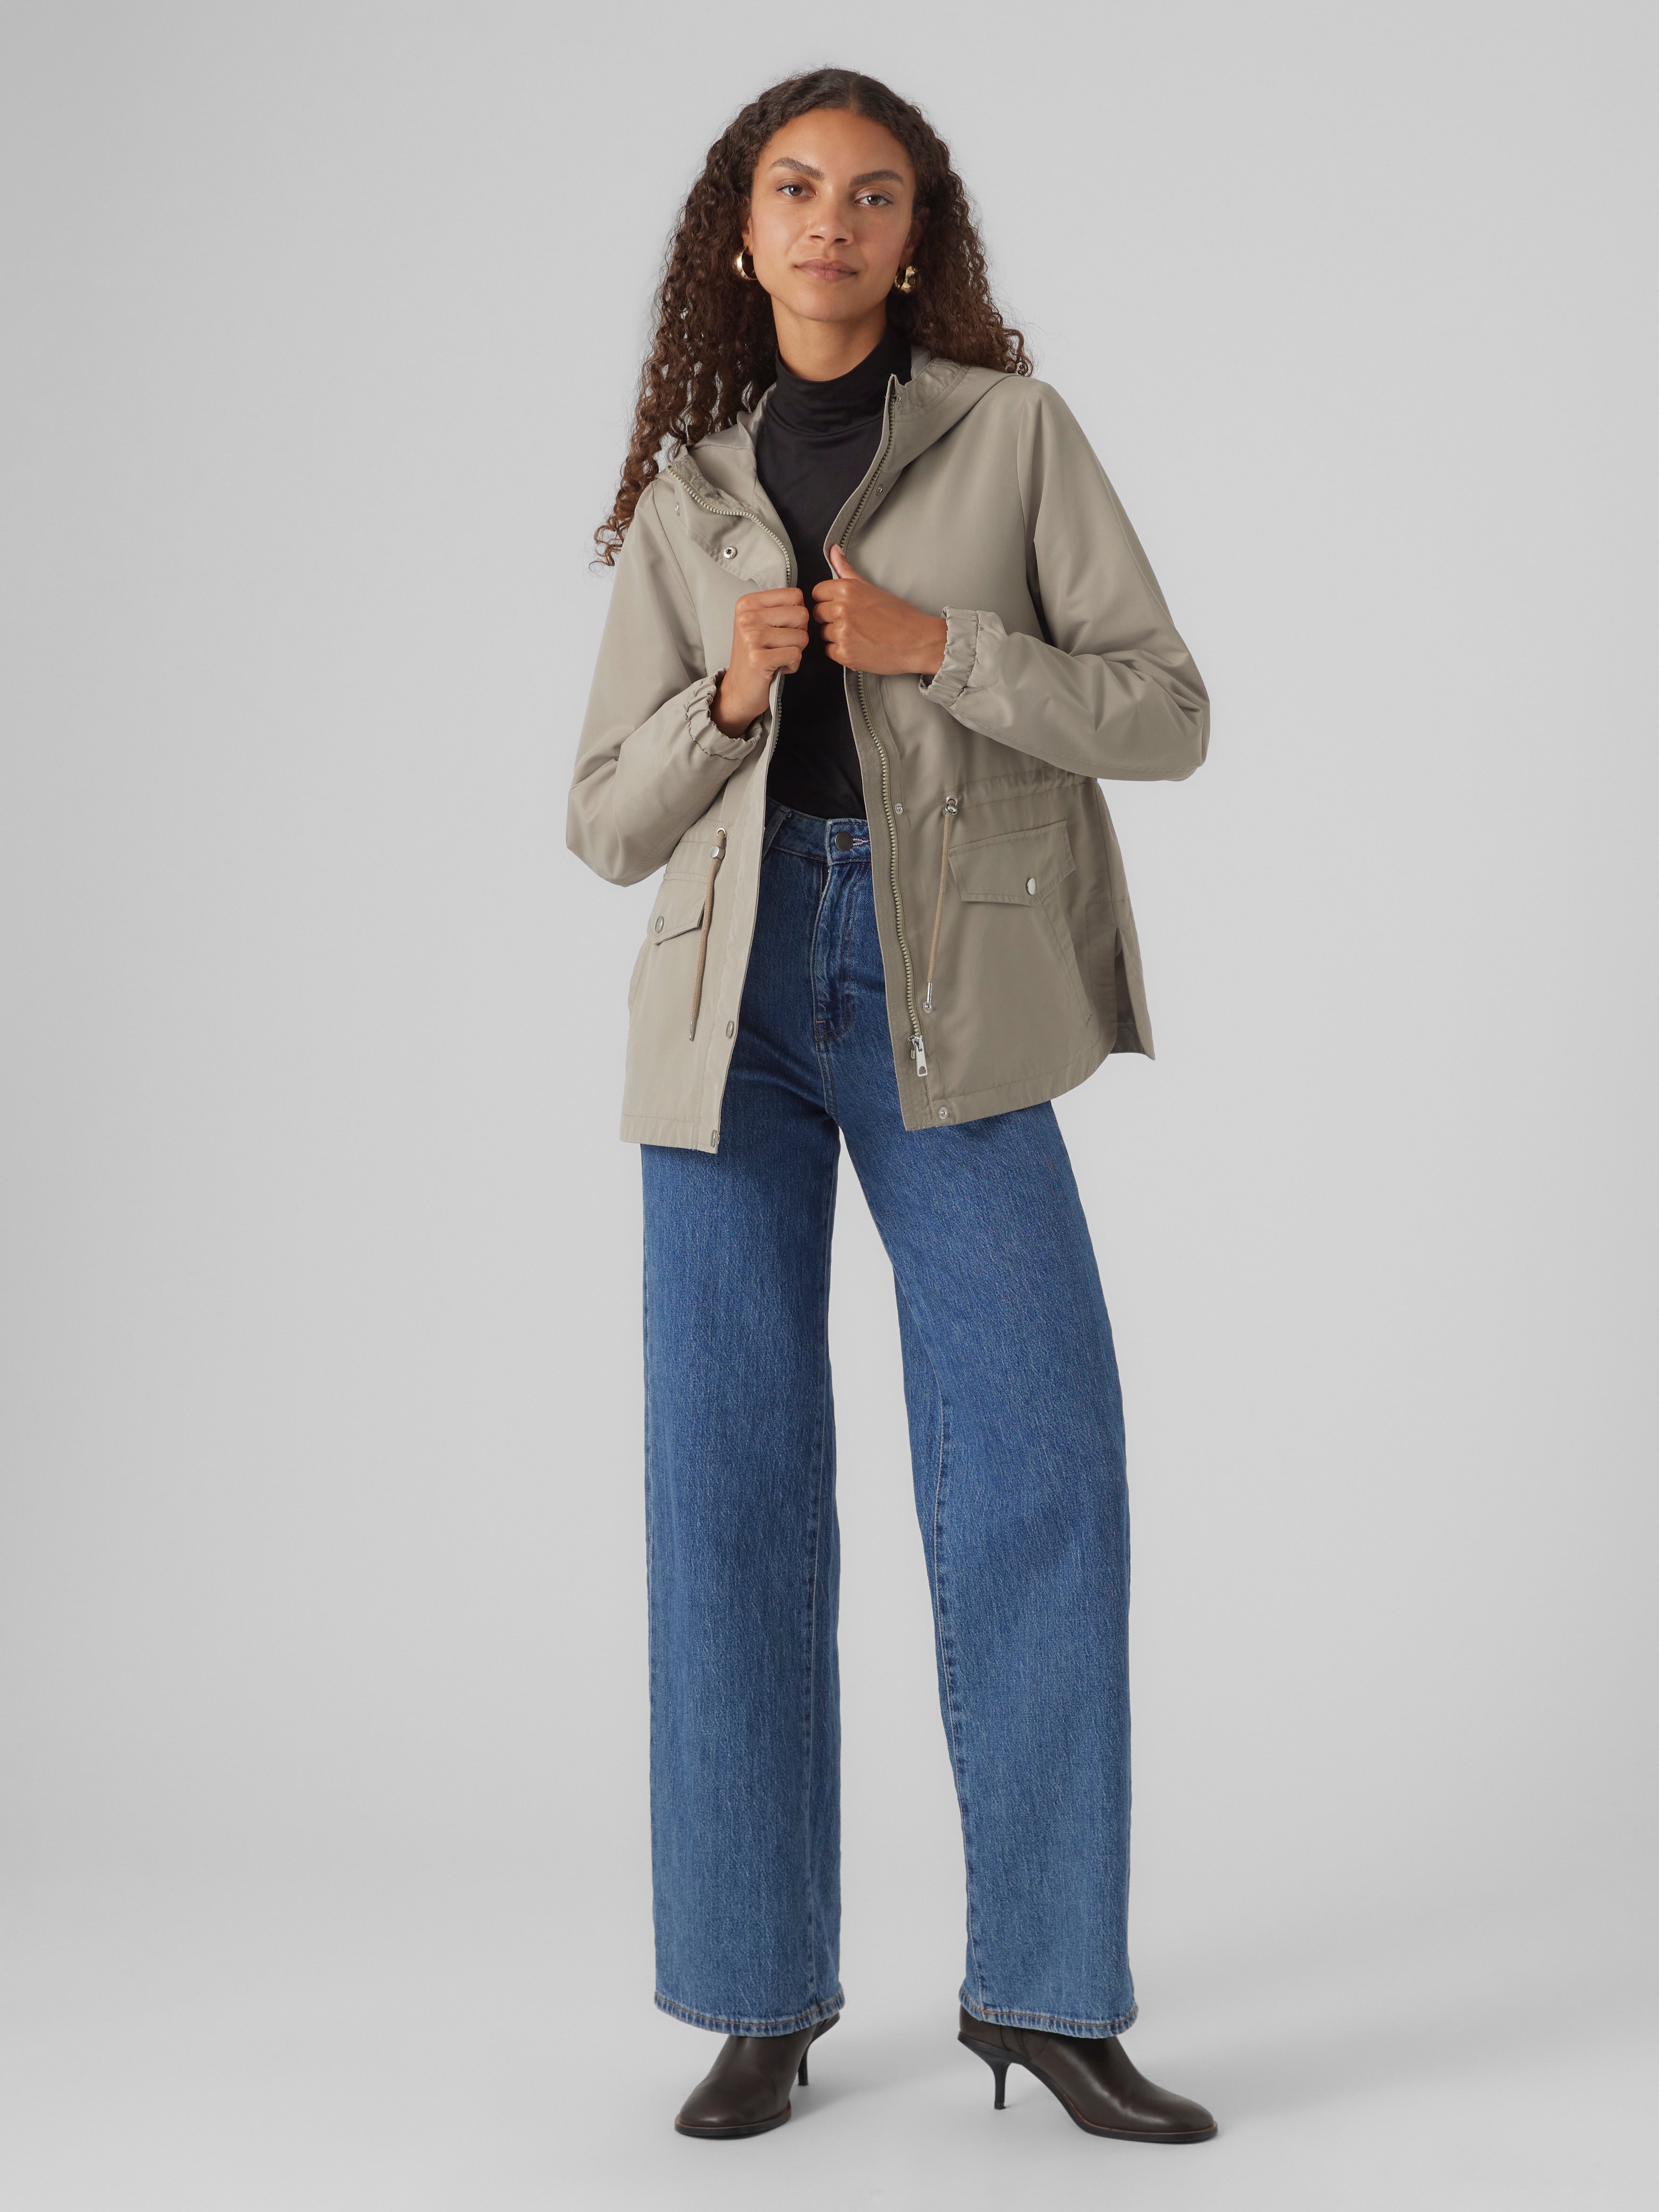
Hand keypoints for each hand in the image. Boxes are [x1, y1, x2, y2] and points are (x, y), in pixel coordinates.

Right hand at [712, 587, 808, 735]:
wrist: (739, 689)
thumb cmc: (755, 655)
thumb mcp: (760, 624)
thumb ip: (779, 609)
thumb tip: (804, 603)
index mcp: (748, 603)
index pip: (795, 595)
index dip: (798, 615)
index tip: (783, 628)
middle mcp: (747, 617)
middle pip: (801, 614)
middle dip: (800, 633)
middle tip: (783, 645)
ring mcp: (751, 637)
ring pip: (801, 636)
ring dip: (797, 651)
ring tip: (779, 656)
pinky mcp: (759, 658)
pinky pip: (796, 655)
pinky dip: (793, 665)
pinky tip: (779, 667)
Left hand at [812, 545, 946, 676]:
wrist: (917, 641)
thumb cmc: (898, 615)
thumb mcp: (870, 587)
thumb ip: (846, 570)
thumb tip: (833, 550)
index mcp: (846, 590)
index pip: (817, 593)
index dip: (827, 600)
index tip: (839, 605)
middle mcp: (841, 609)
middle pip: (818, 614)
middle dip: (831, 618)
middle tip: (853, 622)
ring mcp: (842, 633)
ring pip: (823, 633)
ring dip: (836, 636)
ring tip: (859, 635)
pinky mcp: (844, 654)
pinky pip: (830, 651)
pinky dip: (842, 652)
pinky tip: (859, 646)